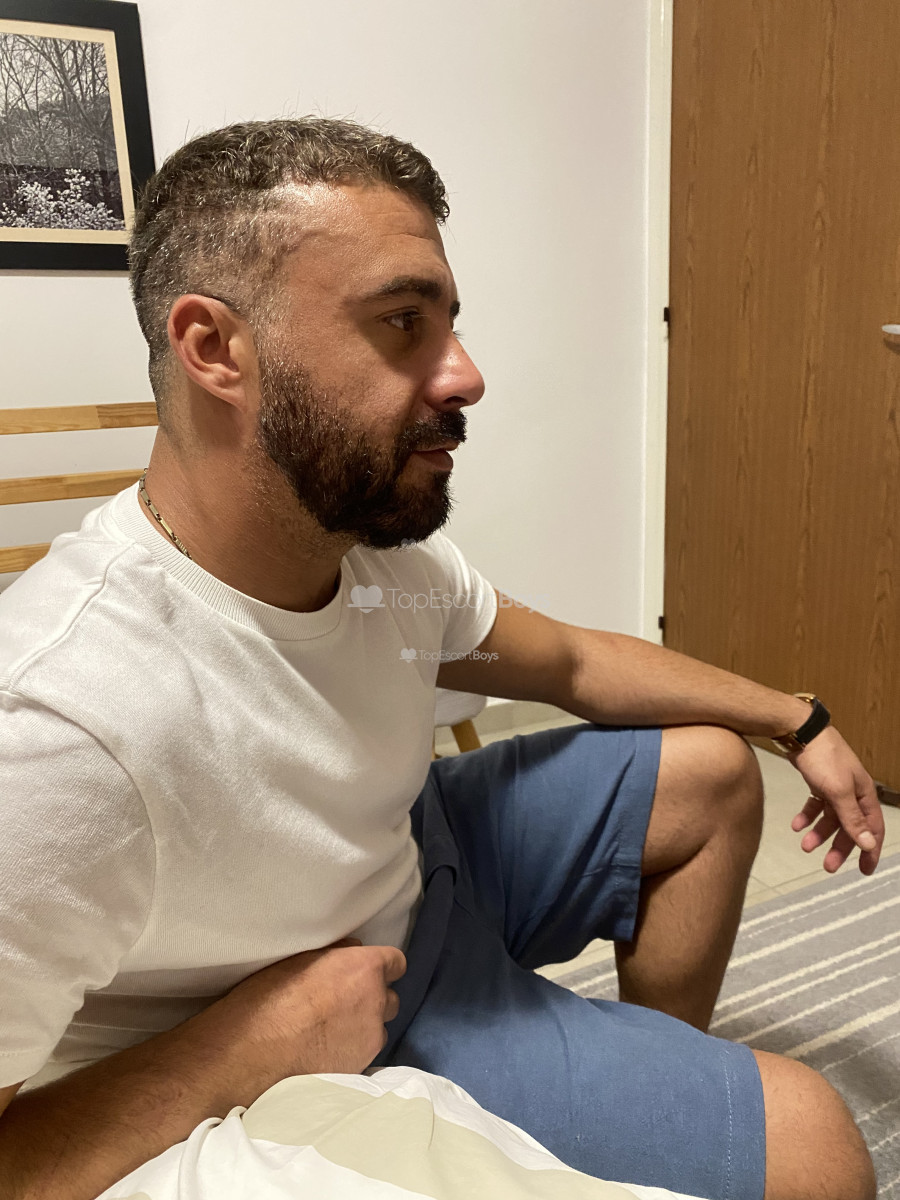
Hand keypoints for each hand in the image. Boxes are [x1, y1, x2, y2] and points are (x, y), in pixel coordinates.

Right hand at [201, 938, 406, 1079]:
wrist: (254, 1054)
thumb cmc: (269, 999)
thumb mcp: (300, 960)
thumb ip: (336, 954)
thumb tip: (352, 950)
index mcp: (364, 968)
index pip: (396, 962)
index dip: (381, 967)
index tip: (366, 972)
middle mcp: (376, 1001)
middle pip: (390, 997)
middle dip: (373, 999)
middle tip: (344, 1004)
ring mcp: (371, 1037)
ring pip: (378, 1028)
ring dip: (364, 1027)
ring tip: (333, 1032)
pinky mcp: (361, 1067)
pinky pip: (365, 1054)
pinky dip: (352, 1051)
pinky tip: (327, 1052)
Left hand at [788, 726, 883, 873]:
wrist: (800, 732)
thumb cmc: (824, 757)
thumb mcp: (839, 791)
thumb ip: (852, 818)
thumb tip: (869, 843)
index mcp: (864, 795)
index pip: (873, 829)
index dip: (870, 850)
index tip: (864, 870)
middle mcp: (853, 792)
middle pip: (850, 827)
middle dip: (839, 847)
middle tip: (828, 865)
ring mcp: (836, 787)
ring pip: (831, 818)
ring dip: (820, 833)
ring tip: (806, 846)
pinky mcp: (819, 782)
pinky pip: (816, 805)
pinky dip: (808, 816)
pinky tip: (797, 825)